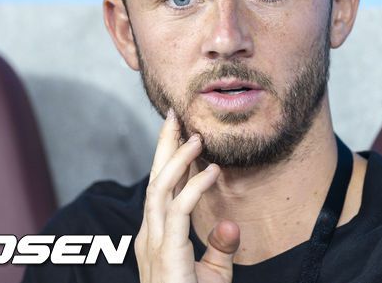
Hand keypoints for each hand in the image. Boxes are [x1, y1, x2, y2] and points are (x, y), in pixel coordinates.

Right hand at [134, 110, 240, 282]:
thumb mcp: (212, 274)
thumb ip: (219, 249)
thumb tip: (231, 225)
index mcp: (156, 236)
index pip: (161, 188)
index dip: (169, 159)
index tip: (180, 133)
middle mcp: (150, 235)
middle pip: (155, 179)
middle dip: (164, 146)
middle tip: (174, 114)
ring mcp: (155, 244)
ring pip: (161, 188)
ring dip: (177, 158)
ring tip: (195, 134)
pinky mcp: (167, 253)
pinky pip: (179, 211)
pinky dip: (195, 187)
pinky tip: (211, 171)